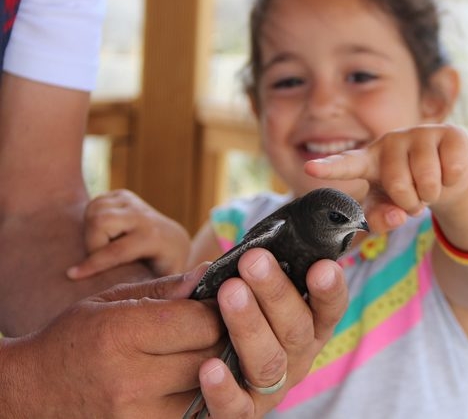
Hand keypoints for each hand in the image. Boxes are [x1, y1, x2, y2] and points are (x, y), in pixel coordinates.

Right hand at [1, 265, 252, 417]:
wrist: (31, 394)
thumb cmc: (76, 338)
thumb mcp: (112, 301)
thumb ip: (167, 289)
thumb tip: (212, 272)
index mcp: (121, 334)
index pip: (200, 322)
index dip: (219, 310)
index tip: (222, 303)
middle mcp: (130, 380)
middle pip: (210, 357)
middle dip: (225, 338)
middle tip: (227, 326)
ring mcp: (137, 417)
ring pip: (209, 391)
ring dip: (220, 371)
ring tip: (212, 352)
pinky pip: (193, 416)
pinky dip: (204, 398)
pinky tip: (198, 380)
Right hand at [68, 189, 189, 278]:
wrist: (174, 240)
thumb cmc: (166, 268)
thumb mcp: (164, 281)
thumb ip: (151, 290)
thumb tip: (136, 305)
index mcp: (155, 238)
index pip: (117, 251)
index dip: (92, 265)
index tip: (72, 275)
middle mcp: (144, 216)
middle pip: (100, 222)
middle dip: (92, 244)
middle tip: (100, 258)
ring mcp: (134, 202)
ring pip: (94, 209)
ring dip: (91, 232)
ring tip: (104, 246)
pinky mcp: (123, 195)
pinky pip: (94, 203)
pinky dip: (92, 219)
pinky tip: (105, 233)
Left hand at [199, 248, 348, 416]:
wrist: (193, 376)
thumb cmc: (224, 322)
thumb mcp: (234, 292)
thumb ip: (231, 276)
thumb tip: (217, 264)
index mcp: (307, 326)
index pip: (329, 308)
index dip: (329, 290)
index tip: (322, 267)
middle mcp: (296, 358)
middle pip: (296, 329)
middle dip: (276, 292)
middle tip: (254, 261)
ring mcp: (271, 389)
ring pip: (269, 363)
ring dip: (250, 326)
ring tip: (230, 292)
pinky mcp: (241, 414)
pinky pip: (235, 407)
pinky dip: (224, 389)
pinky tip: (209, 368)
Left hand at [304, 124, 467, 231]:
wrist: (448, 177)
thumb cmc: (410, 192)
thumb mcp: (389, 208)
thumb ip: (381, 219)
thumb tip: (396, 216)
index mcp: (368, 160)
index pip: (346, 164)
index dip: (329, 167)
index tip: (310, 168)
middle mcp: (390, 141)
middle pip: (398, 185)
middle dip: (411, 202)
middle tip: (414, 197)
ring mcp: (420, 133)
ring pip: (428, 179)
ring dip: (432, 194)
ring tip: (430, 186)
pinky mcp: (449, 133)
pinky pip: (452, 170)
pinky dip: (452, 182)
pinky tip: (448, 172)